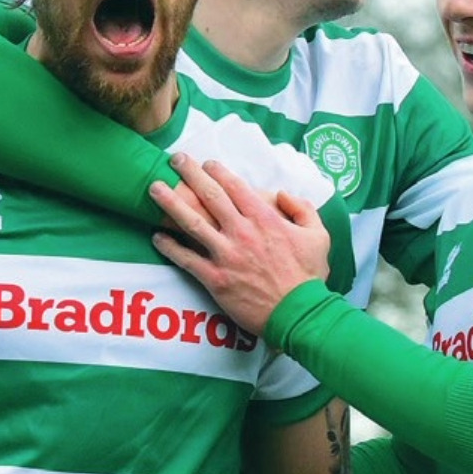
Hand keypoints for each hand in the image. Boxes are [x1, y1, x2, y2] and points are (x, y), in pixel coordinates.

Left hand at [148, 153, 329, 336]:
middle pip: (210, 196)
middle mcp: (242, 232)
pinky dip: (170, 247)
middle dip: (190, 174)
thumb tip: (281, 194)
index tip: (206, 163)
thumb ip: (302, 208)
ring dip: (171, 204)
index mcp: (265, 219)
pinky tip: (156, 237)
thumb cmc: (309, 277)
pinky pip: (187, 259)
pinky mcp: (216, 279)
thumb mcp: (318, 236)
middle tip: (175, 160)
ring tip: (154, 189)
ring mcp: (226, 255)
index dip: (218, 171)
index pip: (235, 186)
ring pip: (192, 223)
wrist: (299, 314)